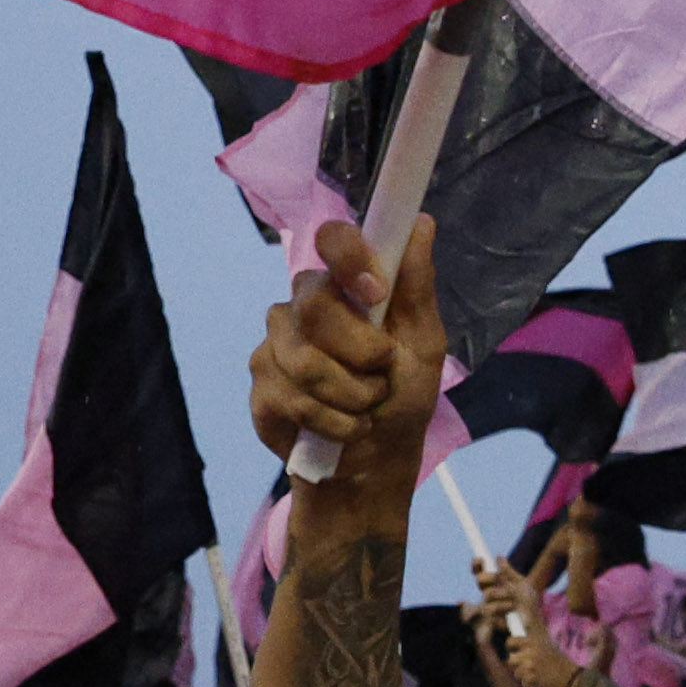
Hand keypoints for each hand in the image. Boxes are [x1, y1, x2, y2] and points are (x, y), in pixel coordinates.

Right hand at [245, 215, 449, 501]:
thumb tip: (421, 223)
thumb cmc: (404, 396)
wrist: (374, 463)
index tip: (375, 291)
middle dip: (361, 352)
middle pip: (314, 304)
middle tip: (382, 375)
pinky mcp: (260, 385)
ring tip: (365, 408)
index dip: (348, 259)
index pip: (332, 240)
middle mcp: (304, 305)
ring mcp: (275, 344)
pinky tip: (342, 428)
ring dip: (352, 396)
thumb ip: (416, 286)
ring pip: (305, 360)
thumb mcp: (424, 344)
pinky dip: (333, 422)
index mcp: (346, 286)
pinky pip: (292, 398)